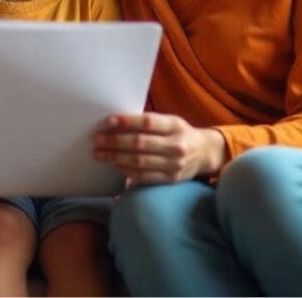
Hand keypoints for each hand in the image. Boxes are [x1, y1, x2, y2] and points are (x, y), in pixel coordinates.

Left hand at [93, 112, 227, 184]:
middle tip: (96, 140)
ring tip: (100, 154)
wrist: (204, 153)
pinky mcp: (171, 179)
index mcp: (175, 126)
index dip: (126, 122)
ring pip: (139, 162)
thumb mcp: (170, 121)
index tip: (108, 121)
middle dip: (114, 142)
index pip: (147, 123)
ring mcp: (174, 165)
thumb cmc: (179, 133)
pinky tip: (115, 165)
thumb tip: (115, 123)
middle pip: (139, 143)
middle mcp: (176, 145)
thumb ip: (148, 122)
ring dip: (115, 157)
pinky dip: (127, 171)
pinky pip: (144, 176)